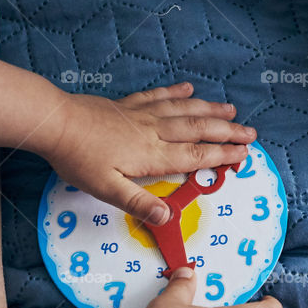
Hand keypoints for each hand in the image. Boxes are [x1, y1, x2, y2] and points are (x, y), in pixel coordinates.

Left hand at [47, 82, 255, 224]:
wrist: (56, 122)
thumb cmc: (79, 159)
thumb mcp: (107, 189)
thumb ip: (139, 202)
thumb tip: (168, 218)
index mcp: (152, 155)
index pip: (196, 156)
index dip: (223, 155)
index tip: (245, 154)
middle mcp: (154, 131)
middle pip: (199, 129)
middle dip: (228, 132)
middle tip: (251, 133)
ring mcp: (142, 114)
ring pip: (185, 109)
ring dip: (211, 110)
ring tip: (231, 109)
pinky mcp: (128, 104)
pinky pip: (160, 95)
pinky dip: (177, 92)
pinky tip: (188, 88)